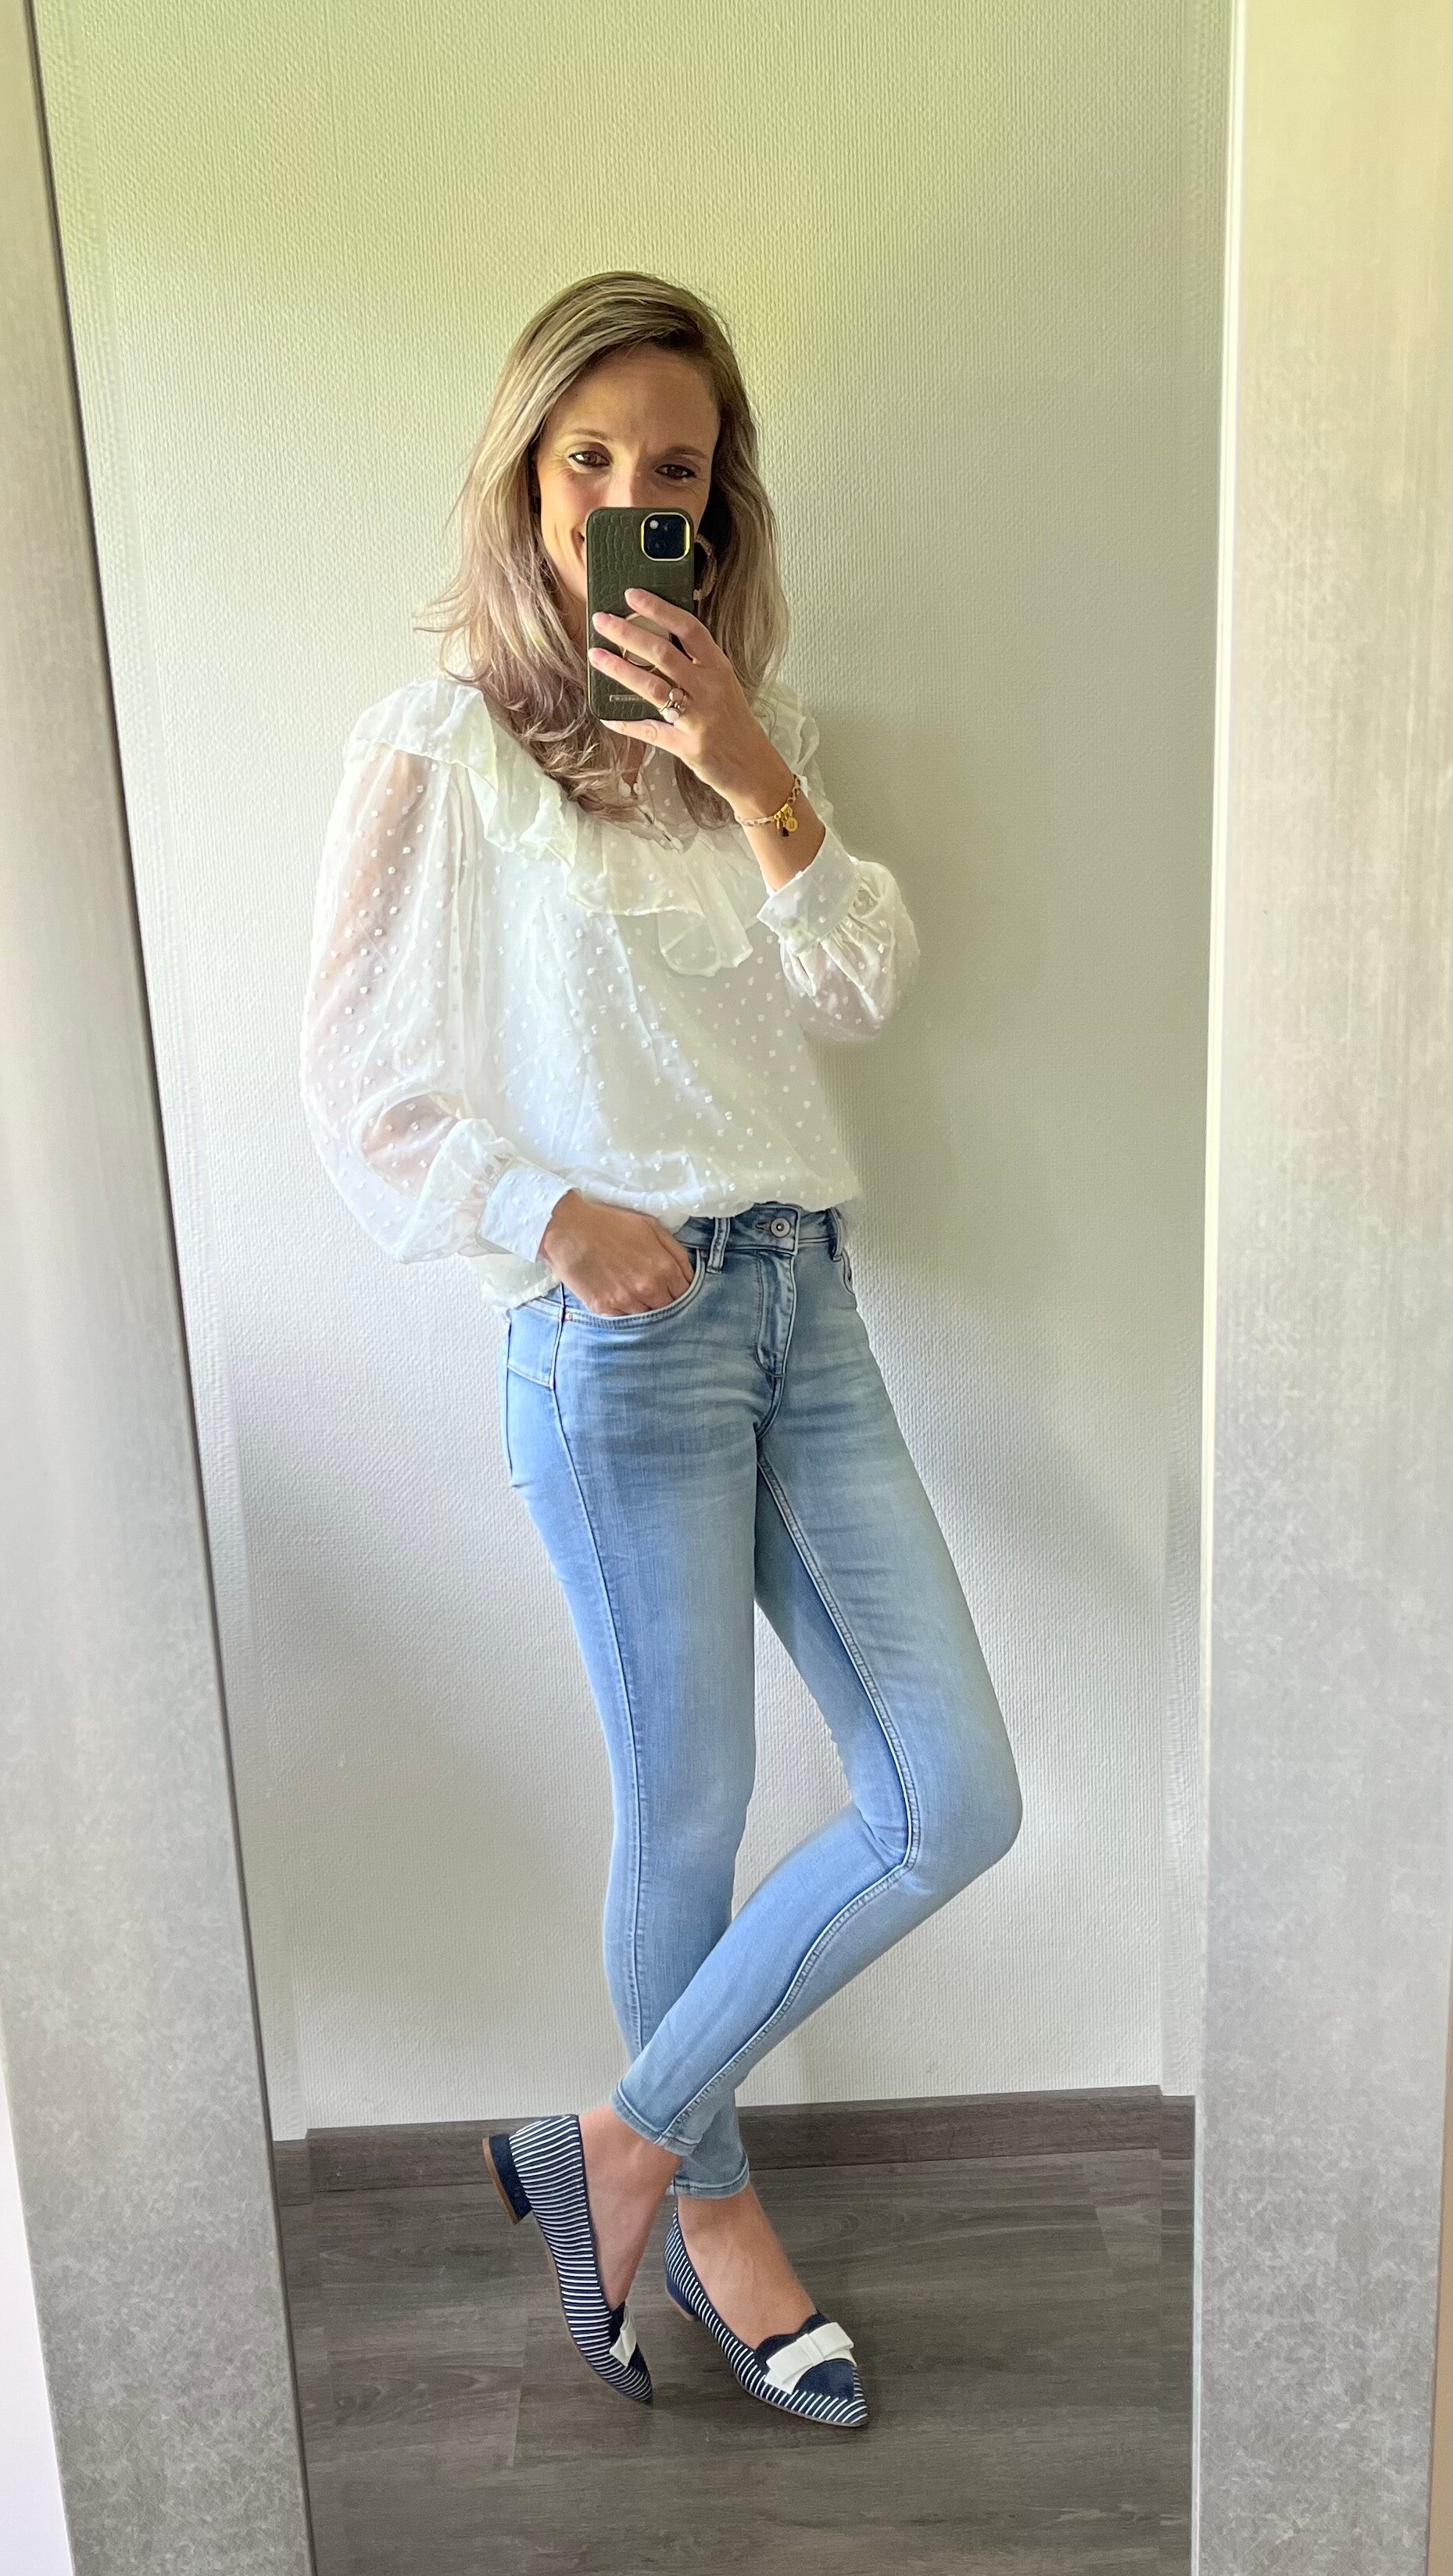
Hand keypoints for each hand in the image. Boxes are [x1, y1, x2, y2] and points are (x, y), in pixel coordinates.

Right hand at [539, 1191, 695, 1315]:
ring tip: (632, 1290)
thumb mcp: (651, 1227)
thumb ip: (676, 1253)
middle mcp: (648, 1289)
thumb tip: (689, 1275)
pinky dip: (624, 1310)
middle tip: (654, 1289)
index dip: (681, 1290)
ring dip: (645, 1307)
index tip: (674, 1286)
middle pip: (669, 1309)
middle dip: (665, 1300)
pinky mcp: (604, 1309)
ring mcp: (625, 1302)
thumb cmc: (611, 1223)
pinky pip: (623, 1319)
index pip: (685, 1294)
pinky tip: (617, 1295)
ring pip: (646, 1316)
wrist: (569, 1229)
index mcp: (664, 1269)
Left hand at [587, 588, 796, 818]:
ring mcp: (699, 718)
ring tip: (596, 657)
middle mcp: (710, 689)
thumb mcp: (722, 688)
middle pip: (663, 653)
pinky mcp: (689, 746)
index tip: (632, 595)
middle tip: (601, 620)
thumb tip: (655, 645)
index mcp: (719, 669)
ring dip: (620, 670)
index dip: (659, 608)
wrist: (755, 769)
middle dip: (628, 633)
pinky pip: (651, 731)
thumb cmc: (735, 725)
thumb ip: (695, 667)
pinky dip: (627, 723)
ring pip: (653, 688)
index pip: (689, 629)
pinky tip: (607, 715)